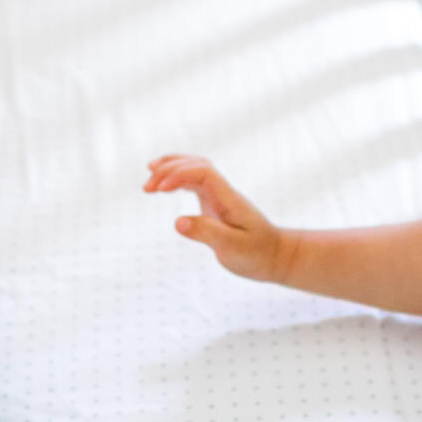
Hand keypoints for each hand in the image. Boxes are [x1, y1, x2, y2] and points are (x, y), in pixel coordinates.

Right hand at [143, 155, 289, 283]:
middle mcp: (224, 193)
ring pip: (195, 169)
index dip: (179, 175)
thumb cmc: (257, 254)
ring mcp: (220, 196)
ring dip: (172, 168)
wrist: (275, 256)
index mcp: (229, 199)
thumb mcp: (233, 248)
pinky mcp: (215, 204)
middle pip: (197, 165)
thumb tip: (177, 221)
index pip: (203, 173)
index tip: (159, 190)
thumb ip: (206, 233)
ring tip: (149, 172)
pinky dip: (177, 178)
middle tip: (146, 187)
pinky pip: (195, 182)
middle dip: (170, 169)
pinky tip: (164, 185)